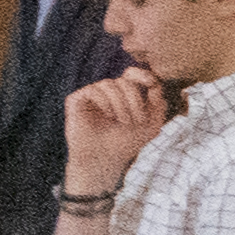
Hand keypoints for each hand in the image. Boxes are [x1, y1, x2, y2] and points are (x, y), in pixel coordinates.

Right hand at [64, 69, 169, 192]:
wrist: (104, 160)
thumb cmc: (126, 143)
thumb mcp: (151, 125)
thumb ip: (158, 104)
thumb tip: (155, 84)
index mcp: (124, 95)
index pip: (132, 73)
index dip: (142, 74)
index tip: (151, 82)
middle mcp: (107, 92)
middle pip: (125, 81)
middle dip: (135, 100)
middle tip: (137, 120)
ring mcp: (91, 95)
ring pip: (109, 84)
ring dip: (121, 104)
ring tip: (123, 122)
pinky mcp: (76, 100)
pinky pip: (93, 90)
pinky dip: (104, 102)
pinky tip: (108, 116)